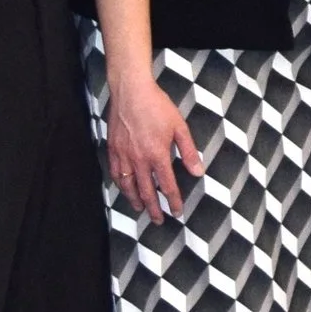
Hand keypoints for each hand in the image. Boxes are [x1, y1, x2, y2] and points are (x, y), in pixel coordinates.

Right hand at [105, 73, 203, 222]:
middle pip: (146, 192)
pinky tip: (124, 189)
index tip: (178, 212)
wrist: (131, 91)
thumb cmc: (157, 106)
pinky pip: (115, 174)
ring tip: (141, 210)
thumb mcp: (180, 127)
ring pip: (128, 186)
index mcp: (157, 155)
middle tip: (160, 220)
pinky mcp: (112, 149)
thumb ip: (189, 152)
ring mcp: (123, 155)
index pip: (167, 186)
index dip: (173, 201)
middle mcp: (138, 159)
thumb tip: (198, 172)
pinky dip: (120, 186)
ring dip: (135, 201)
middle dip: (154, 209)